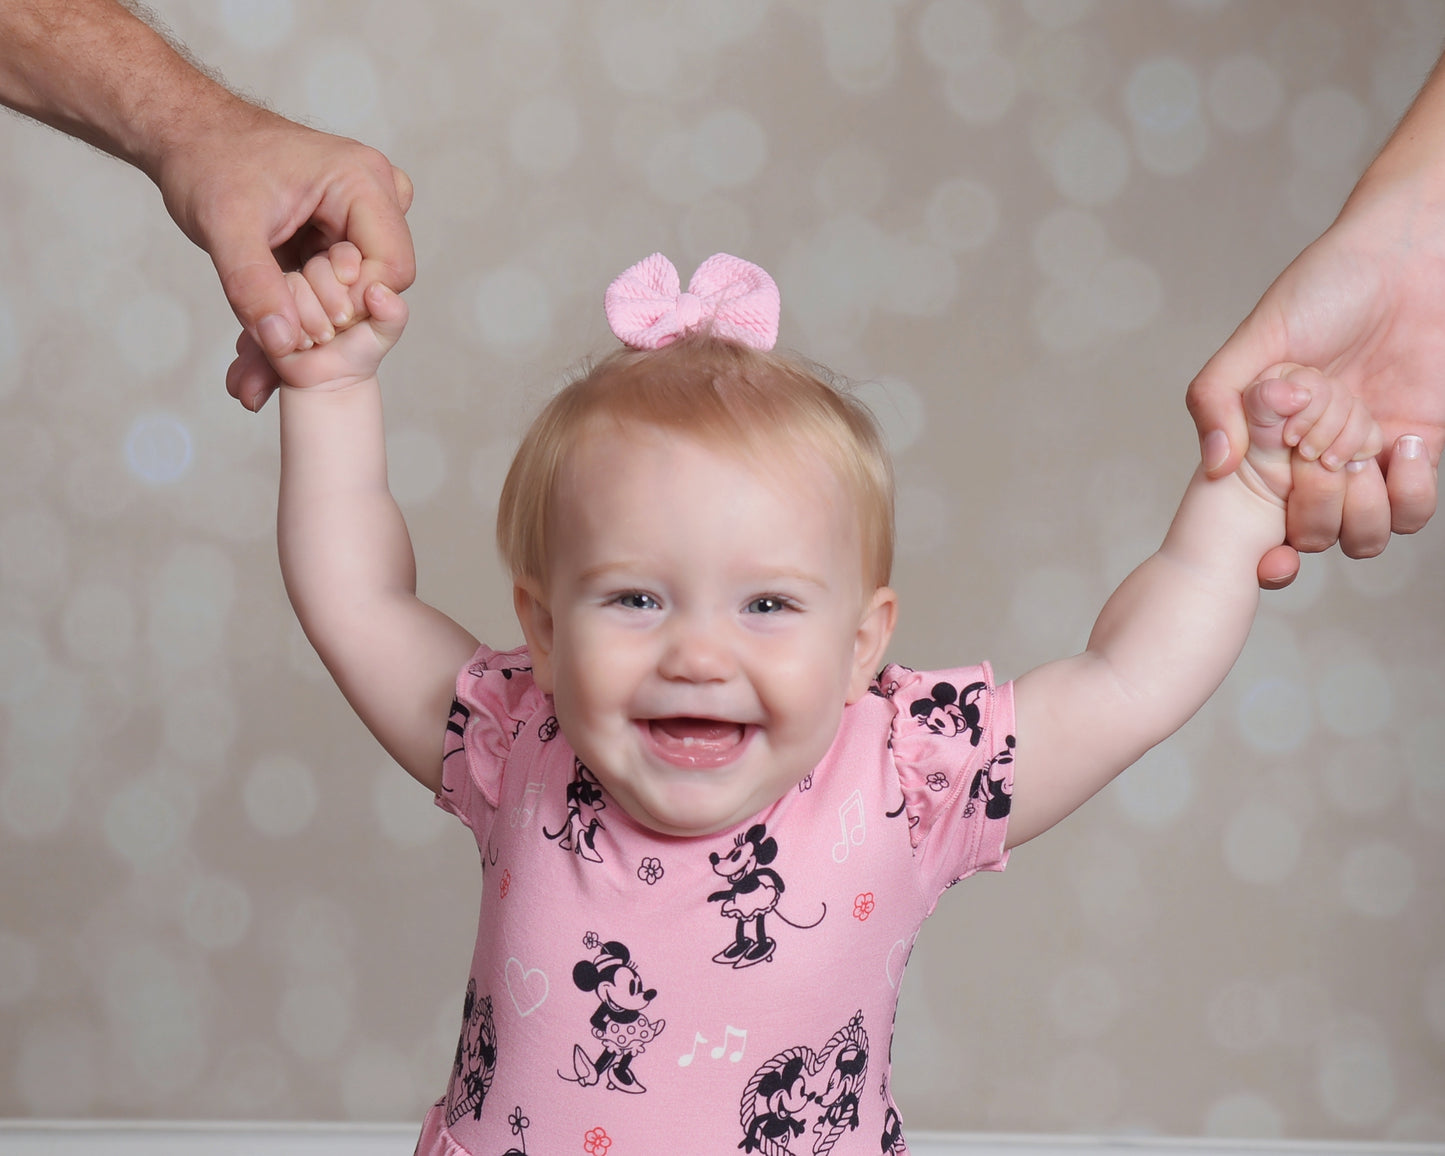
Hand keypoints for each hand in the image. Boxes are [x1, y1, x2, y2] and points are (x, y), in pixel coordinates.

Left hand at [154, 104, 414, 410]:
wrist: (185, 136)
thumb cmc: (206, 160)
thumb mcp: (224, 226)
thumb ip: (253, 287)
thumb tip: (285, 346)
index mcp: (363, 180)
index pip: (392, 269)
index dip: (353, 307)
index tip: (302, 324)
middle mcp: (374, 195)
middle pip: (377, 284)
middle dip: (328, 317)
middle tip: (274, 324)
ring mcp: (360, 215)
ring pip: (357, 292)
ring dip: (312, 320)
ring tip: (264, 326)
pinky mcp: (340, 234)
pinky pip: (336, 286)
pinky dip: (301, 312)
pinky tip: (265, 328)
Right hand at [1187, 192, 1442, 587]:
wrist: (1411, 255)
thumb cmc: (1328, 284)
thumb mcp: (1256, 337)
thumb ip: (1218, 397)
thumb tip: (1215, 466)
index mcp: (1268, 443)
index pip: (1261, 522)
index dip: (1267, 554)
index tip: (1273, 557)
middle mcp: (1314, 459)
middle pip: (1313, 537)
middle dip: (1318, 514)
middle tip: (1321, 460)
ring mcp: (1367, 458)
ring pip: (1364, 536)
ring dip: (1364, 512)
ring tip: (1362, 457)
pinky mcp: (1419, 447)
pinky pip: (1413, 506)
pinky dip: (1408, 490)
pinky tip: (1401, 442)